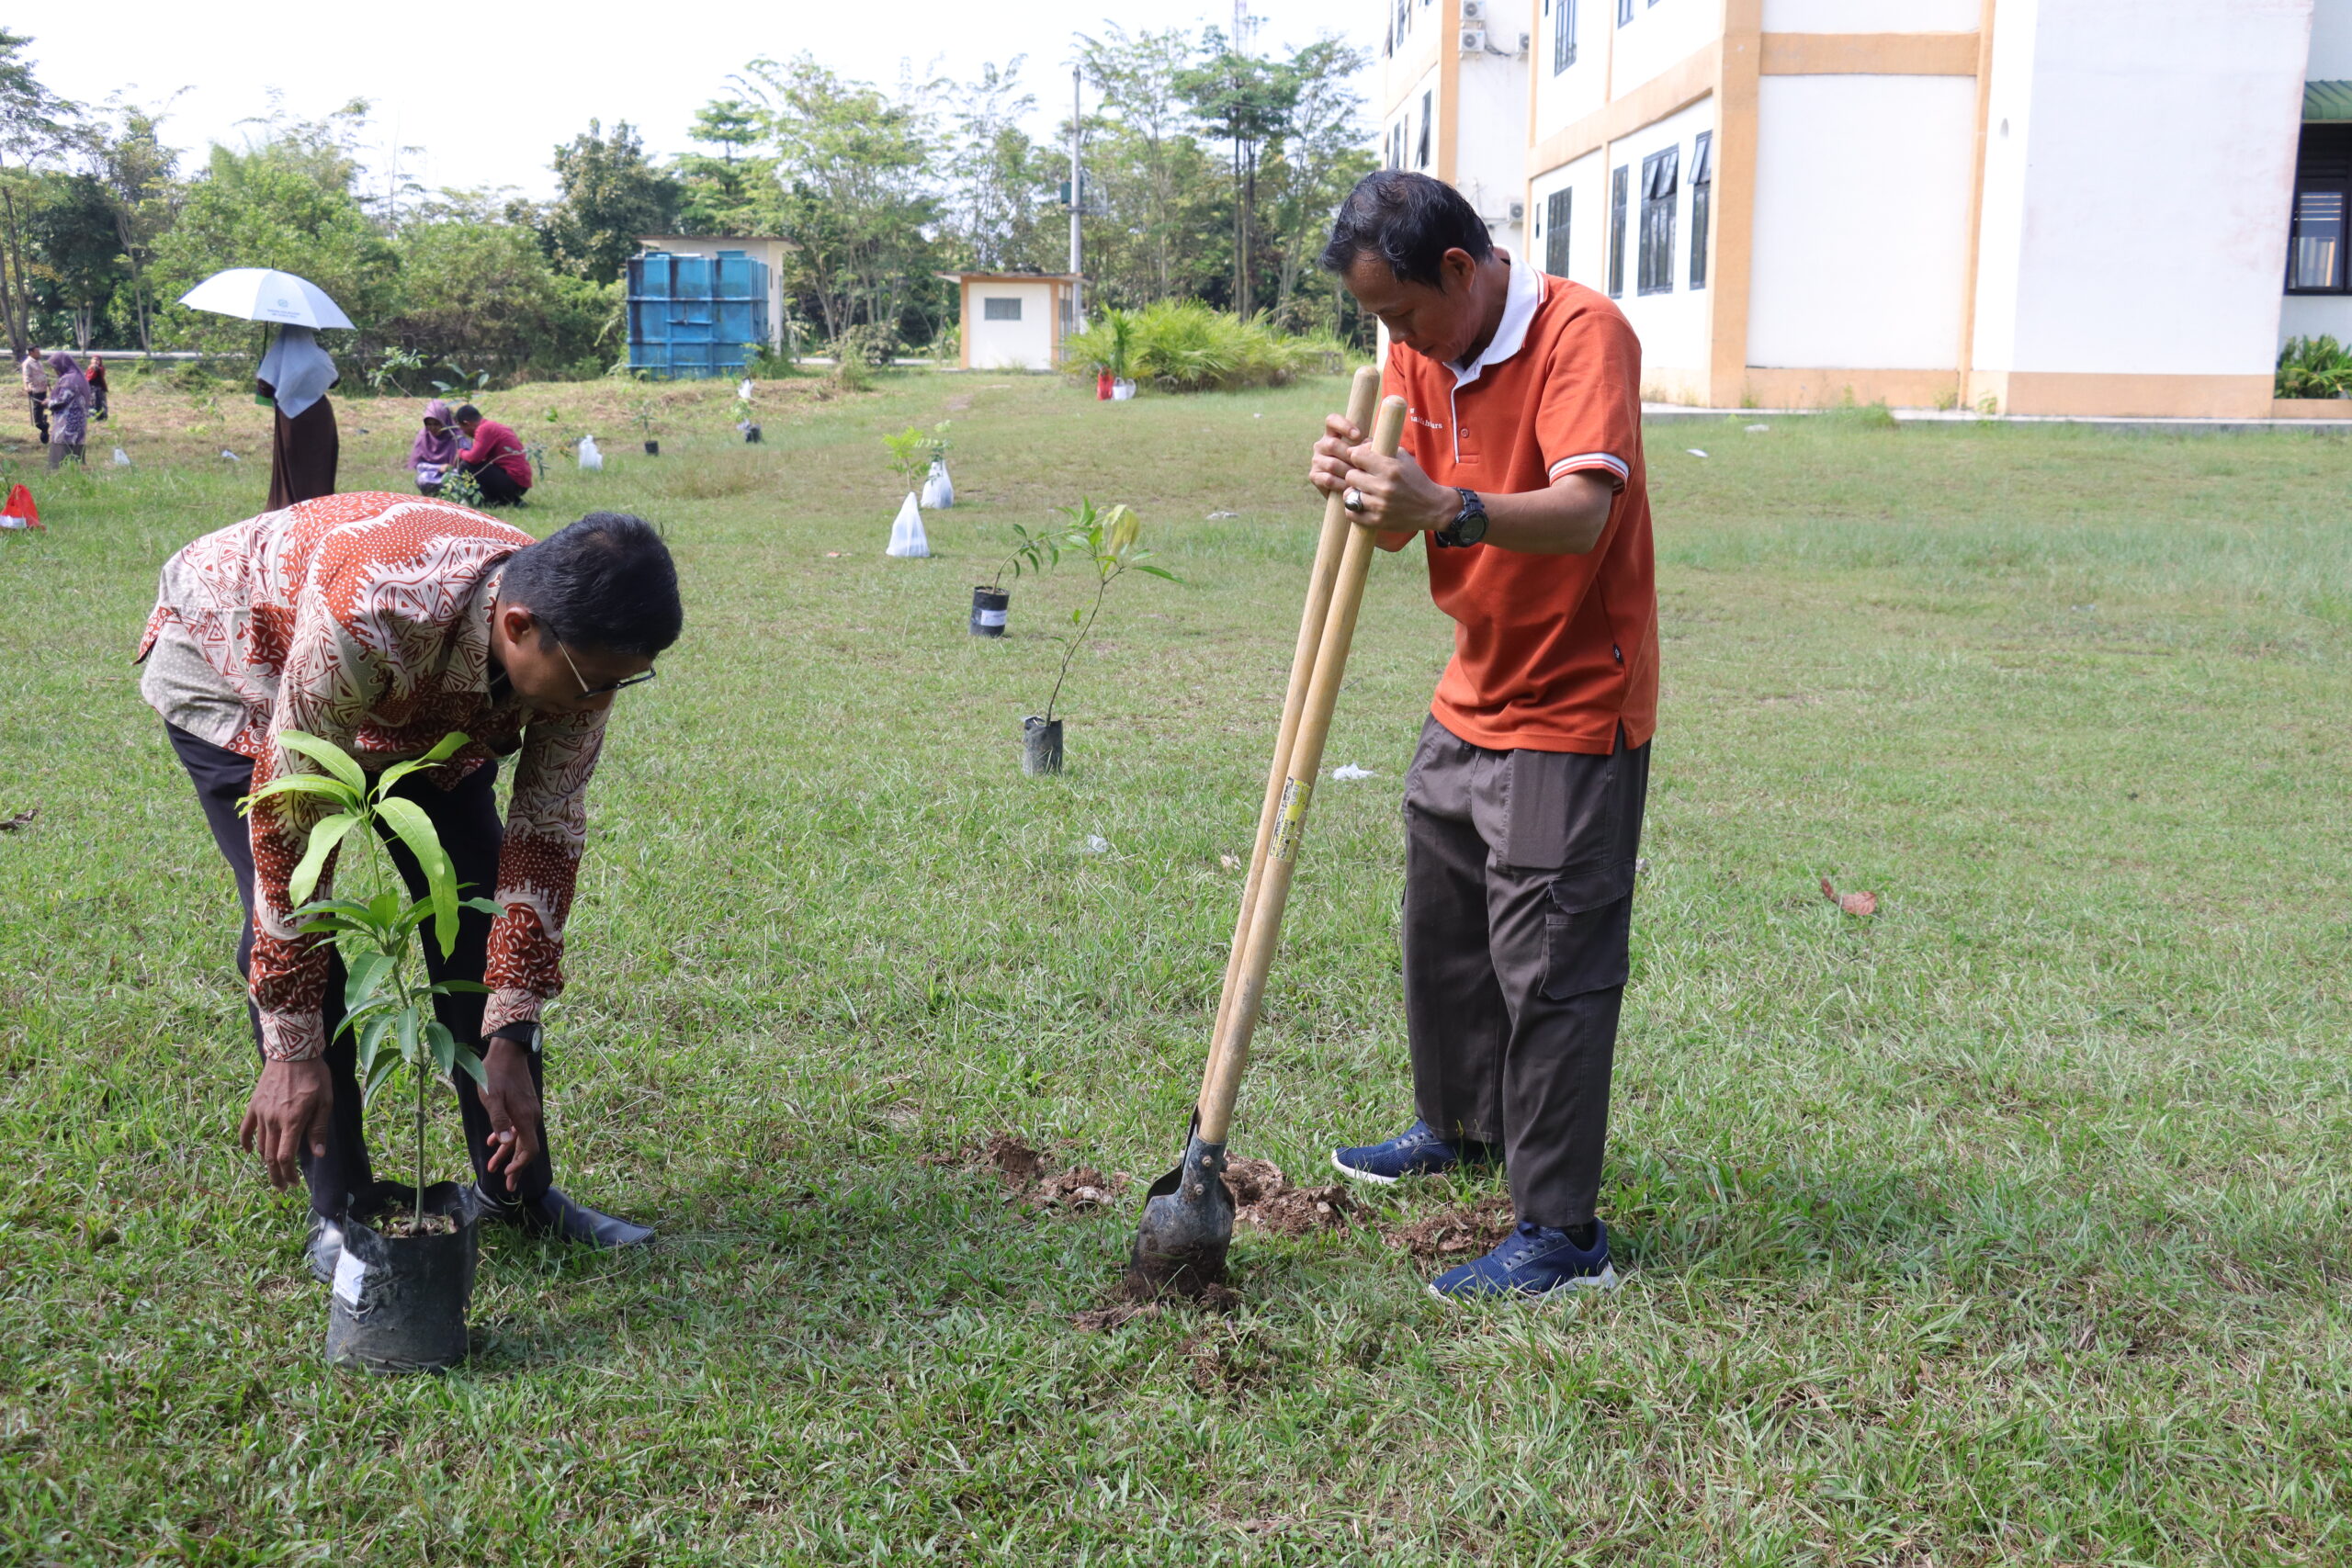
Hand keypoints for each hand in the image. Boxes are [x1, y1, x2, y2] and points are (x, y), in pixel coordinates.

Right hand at [239, 1058, 331, 1189]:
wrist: (293, 1052)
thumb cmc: (314, 1076)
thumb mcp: (325, 1102)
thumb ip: (318, 1129)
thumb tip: (318, 1154)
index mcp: (292, 1121)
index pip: (285, 1157)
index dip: (288, 1174)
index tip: (293, 1184)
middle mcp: (273, 1121)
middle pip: (270, 1156)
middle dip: (276, 1175)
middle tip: (282, 1187)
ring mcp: (261, 1113)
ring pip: (260, 1145)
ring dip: (265, 1161)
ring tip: (274, 1170)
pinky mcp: (254, 1105)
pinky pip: (245, 1128)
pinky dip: (246, 1142)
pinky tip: (250, 1152)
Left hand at [479, 1036, 542, 1177]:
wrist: (508, 1052)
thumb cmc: (497, 1074)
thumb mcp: (492, 1098)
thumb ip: (499, 1121)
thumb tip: (506, 1143)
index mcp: (524, 1118)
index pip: (529, 1149)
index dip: (520, 1165)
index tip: (508, 1175)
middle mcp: (530, 1117)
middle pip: (526, 1148)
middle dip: (516, 1167)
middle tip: (508, 1185)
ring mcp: (528, 1111)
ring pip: (520, 1138)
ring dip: (507, 1154)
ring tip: (493, 1166)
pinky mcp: (523, 1105)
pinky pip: (518, 1127)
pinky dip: (507, 1138)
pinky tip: (495, 1142)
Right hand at [1307, 412, 1364, 495]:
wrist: (1352, 489)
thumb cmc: (1363, 466)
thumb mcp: (1367, 453)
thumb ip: (1367, 446)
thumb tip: (1369, 445)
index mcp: (1333, 433)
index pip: (1332, 420)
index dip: (1343, 425)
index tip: (1358, 435)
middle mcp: (1321, 444)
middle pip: (1333, 444)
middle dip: (1350, 456)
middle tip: (1364, 465)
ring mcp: (1316, 460)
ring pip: (1332, 464)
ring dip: (1349, 472)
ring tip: (1361, 478)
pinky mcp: (1314, 475)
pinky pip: (1328, 479)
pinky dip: (1342, 484)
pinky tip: (1351, 486)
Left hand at [1309, 415, 1455, 532]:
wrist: (1432, 508)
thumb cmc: (1415, 479)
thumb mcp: (1402, 458)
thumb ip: (1380, 448)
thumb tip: (1356, 444)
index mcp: (1390, 468)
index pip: (1357, 456)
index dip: (1357, 457)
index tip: (1361, 461)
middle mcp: (1384, 487)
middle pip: (1350, 475)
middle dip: (1355, 475)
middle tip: (1363, 478)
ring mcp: (1380, 506)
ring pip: (1349, 494)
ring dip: (1355, 492)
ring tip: (1364, 491)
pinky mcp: (1377, 522)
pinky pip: (1351, 513)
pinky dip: (1353, 508)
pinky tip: (1362, 504)